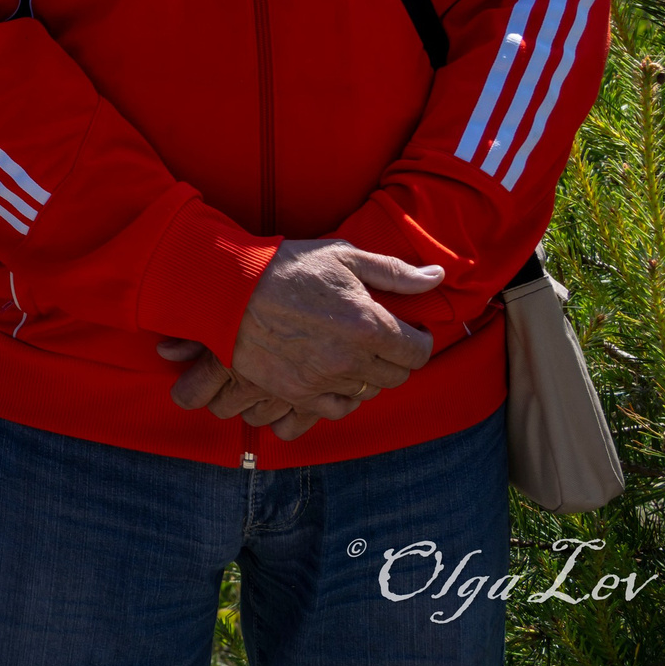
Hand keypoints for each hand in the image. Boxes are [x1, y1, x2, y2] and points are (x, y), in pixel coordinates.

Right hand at [164, 238, 442, 427]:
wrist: (228, 288)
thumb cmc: (286, 267)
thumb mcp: (343, 257)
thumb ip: (394, 272)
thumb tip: (437, 277)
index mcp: (367, 324)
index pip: (417, 352)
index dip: (418, 340)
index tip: (409, 330)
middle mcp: (350, 360)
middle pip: (396, 376)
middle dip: (395, 358)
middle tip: (379, 339)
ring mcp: (322, 381)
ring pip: (367, 392)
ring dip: (367, 375)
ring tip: (353, 353)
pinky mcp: (296, 393)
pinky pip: (336, 409)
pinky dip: (341, 396)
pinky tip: (334, 376)